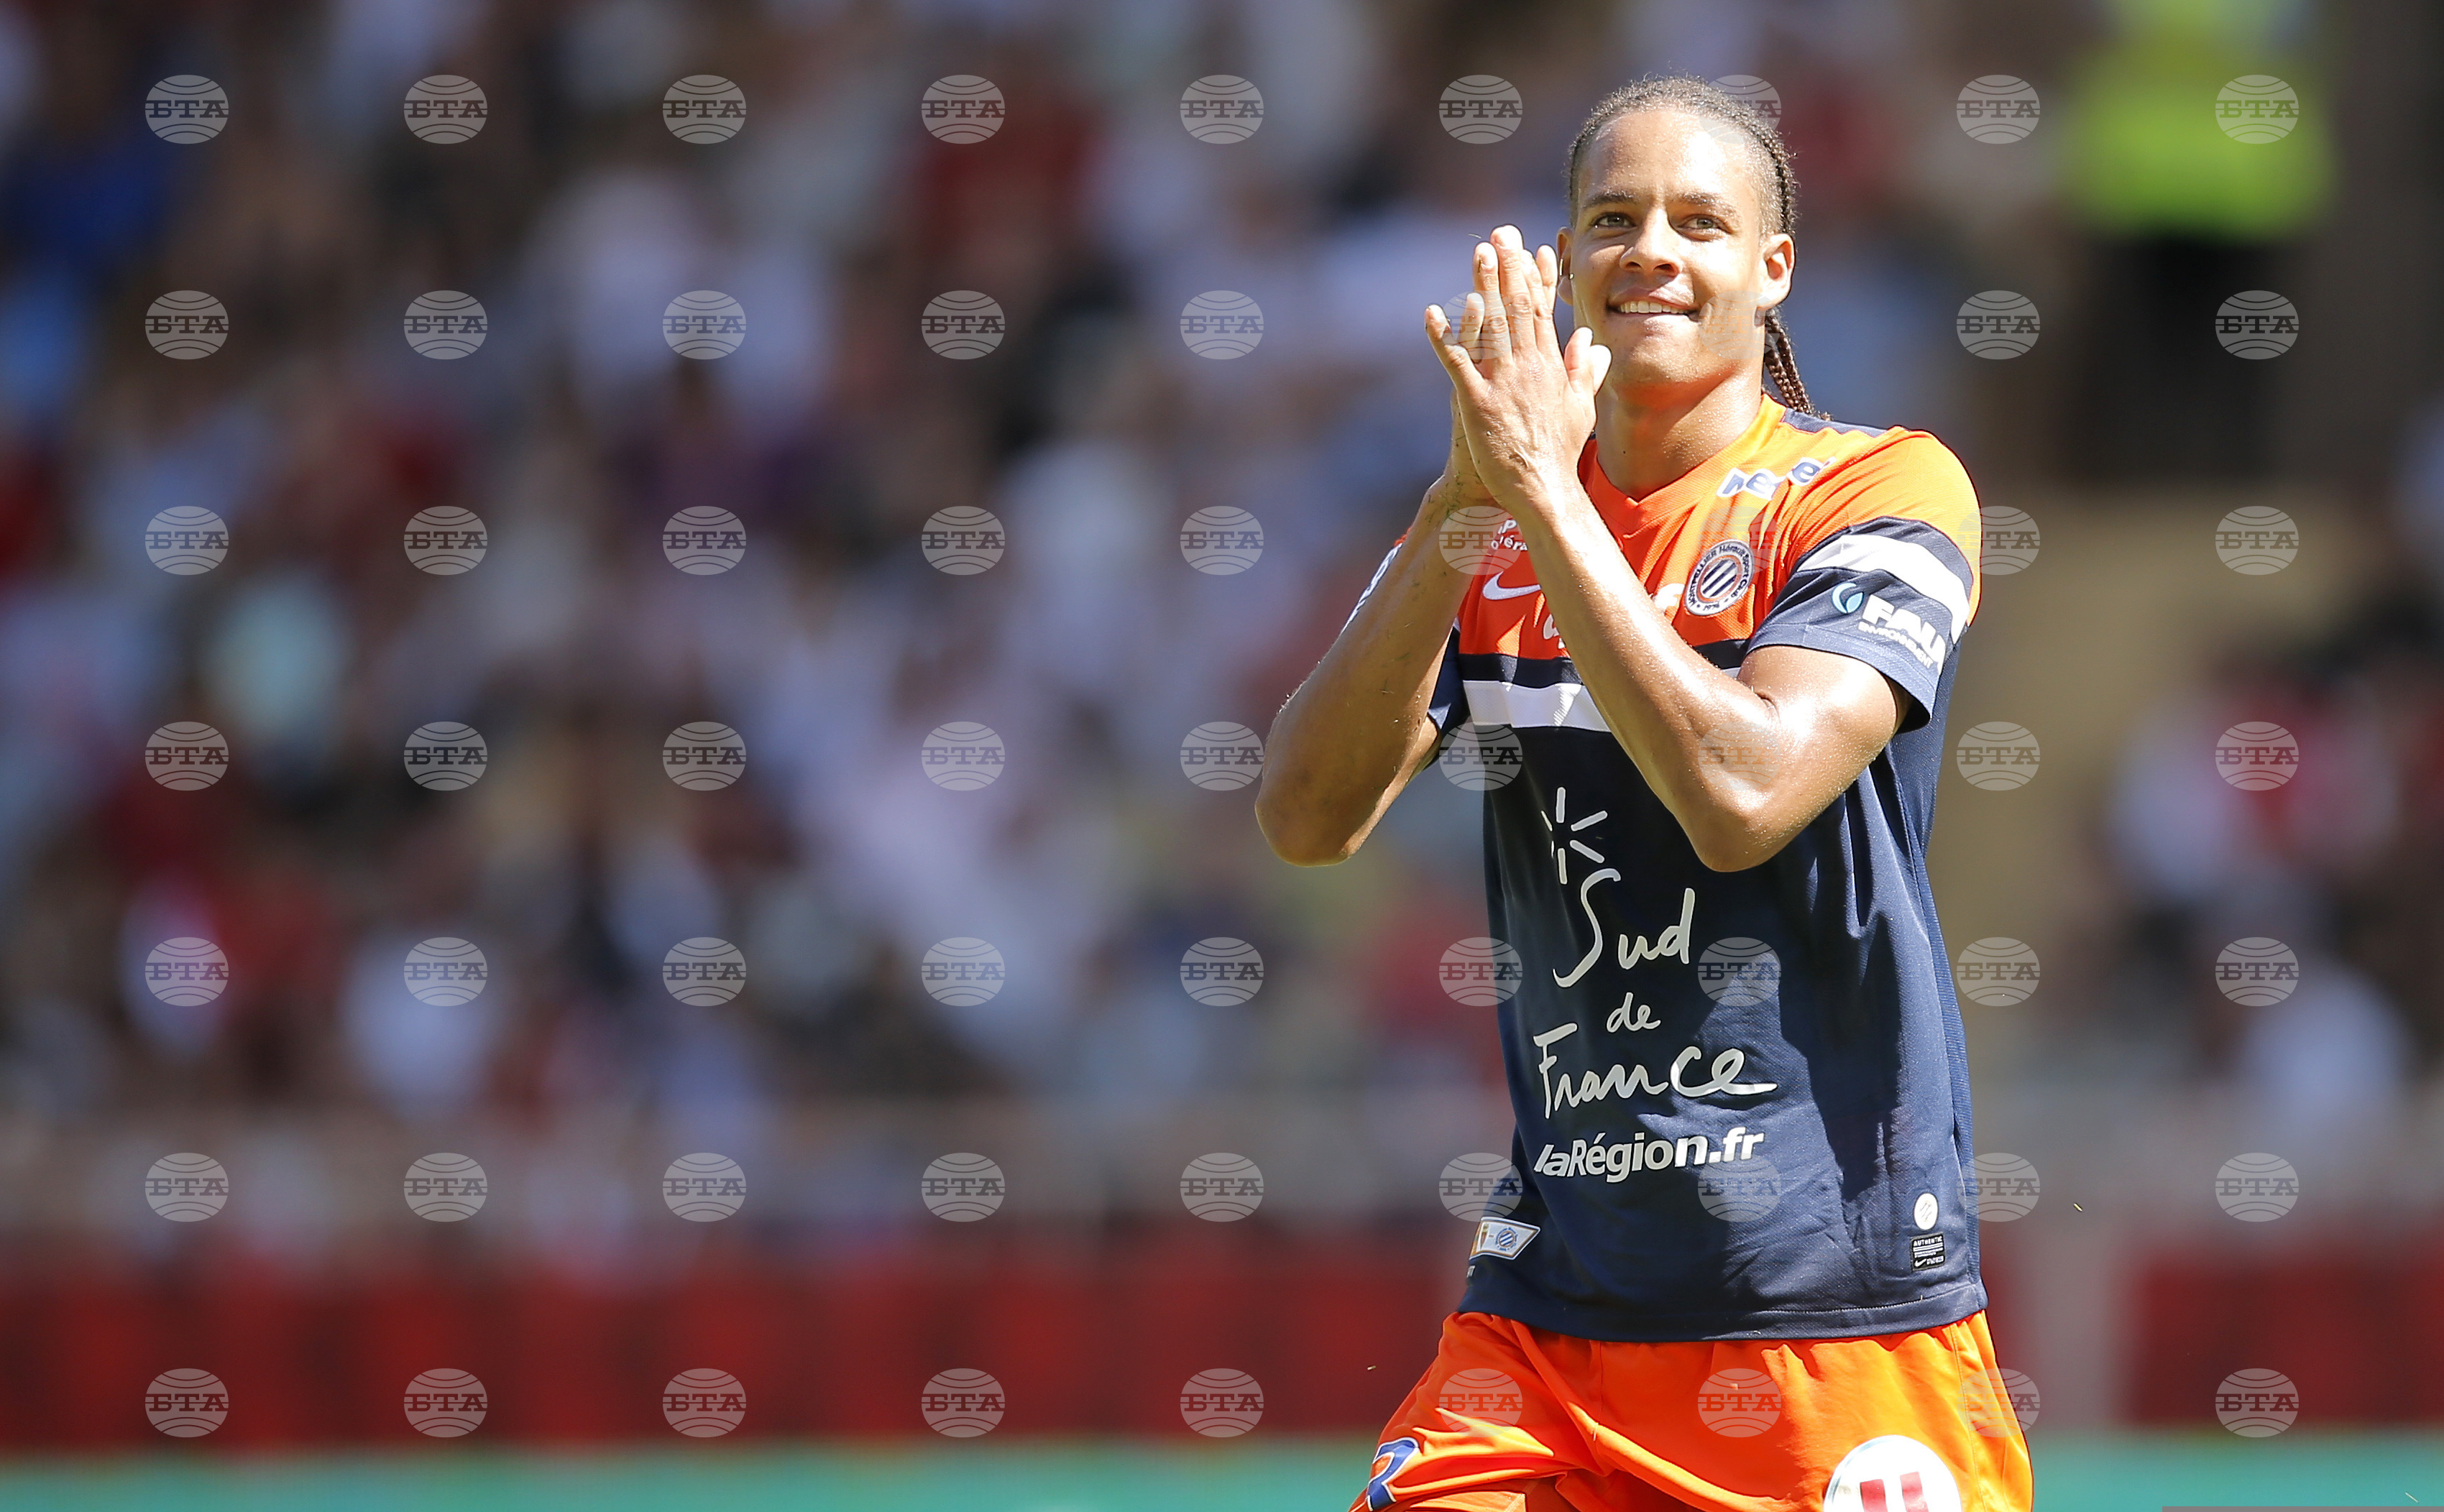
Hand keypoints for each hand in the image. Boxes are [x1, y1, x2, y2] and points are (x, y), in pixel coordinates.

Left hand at [1422, 242, 1560, 521]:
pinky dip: (1444, 338)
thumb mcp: (1580, 408)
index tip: (1531, 248)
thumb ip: (1585, 371)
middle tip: (1500, 233)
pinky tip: (1432, 313)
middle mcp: (1528, 367)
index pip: (1542, 312)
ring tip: (1478, 253)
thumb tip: (1591, 341)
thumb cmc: (1559, 452)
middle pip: (1518, 308)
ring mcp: (1503, 383)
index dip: (1535, 278)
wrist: (1543, 489)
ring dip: (1483, 287)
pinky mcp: (1478, 403)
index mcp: (1550, 366)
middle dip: (1509, 268)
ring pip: (1492, 326)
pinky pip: (1458, 364)